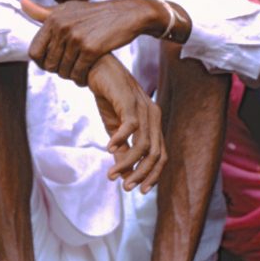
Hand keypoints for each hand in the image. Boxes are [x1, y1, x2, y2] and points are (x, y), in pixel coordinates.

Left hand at [23, 0, 165, 85]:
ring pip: (63, 70)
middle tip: (69, 69)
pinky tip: (86, 77)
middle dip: (58, 71)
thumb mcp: (68, 8)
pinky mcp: (91, 49)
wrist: (126, 14)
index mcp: (53, 18)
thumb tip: (21, 3)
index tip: (53, 64)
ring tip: (78, 73)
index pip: (34, 52)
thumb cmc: (95, 13)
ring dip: (71, 76)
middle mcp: (62, 27)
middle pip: (48, 64)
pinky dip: (81, 79)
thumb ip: (44, 12)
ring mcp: (76, 38)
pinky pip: (78, 73)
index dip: (41, 63)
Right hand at [87, 54, 166, 193]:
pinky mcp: (130, 101)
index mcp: (153, 124)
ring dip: (127, 163)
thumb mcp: (115, 127)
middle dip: (142, 174)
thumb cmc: (109, 97)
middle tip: (125, 187)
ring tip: (111, 174)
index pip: (160, 156)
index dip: (153, 176)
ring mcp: (144, 109)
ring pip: (144, 145)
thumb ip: (121, 148)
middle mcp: (154, 117)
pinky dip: (121, 139)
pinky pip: (131, 126)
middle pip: (155, 154)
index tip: (140, 191)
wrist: (98, 69)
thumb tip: (122, 172)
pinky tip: (108, 147)